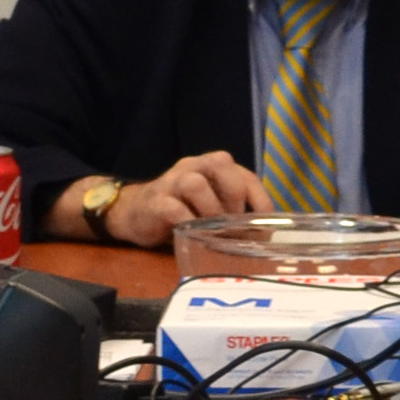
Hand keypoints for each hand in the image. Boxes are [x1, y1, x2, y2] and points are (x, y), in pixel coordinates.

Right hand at [107, 151, 268, 247]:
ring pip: (195, 183)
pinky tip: (193, 235)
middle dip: (234, 196)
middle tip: (235, 223)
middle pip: (221, 163)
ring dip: (210, 210)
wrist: (134, 212)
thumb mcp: (210, 207)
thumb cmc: (181, 211)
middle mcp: (193, 167)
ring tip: (213, 231)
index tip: (266, 223)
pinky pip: (172, 208)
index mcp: (211, 167)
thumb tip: (261, 235)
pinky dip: (187, 223)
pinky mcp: (155, 201)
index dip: (259, 197)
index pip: (244, 173)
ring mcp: (171, 182)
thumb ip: (231, 212)